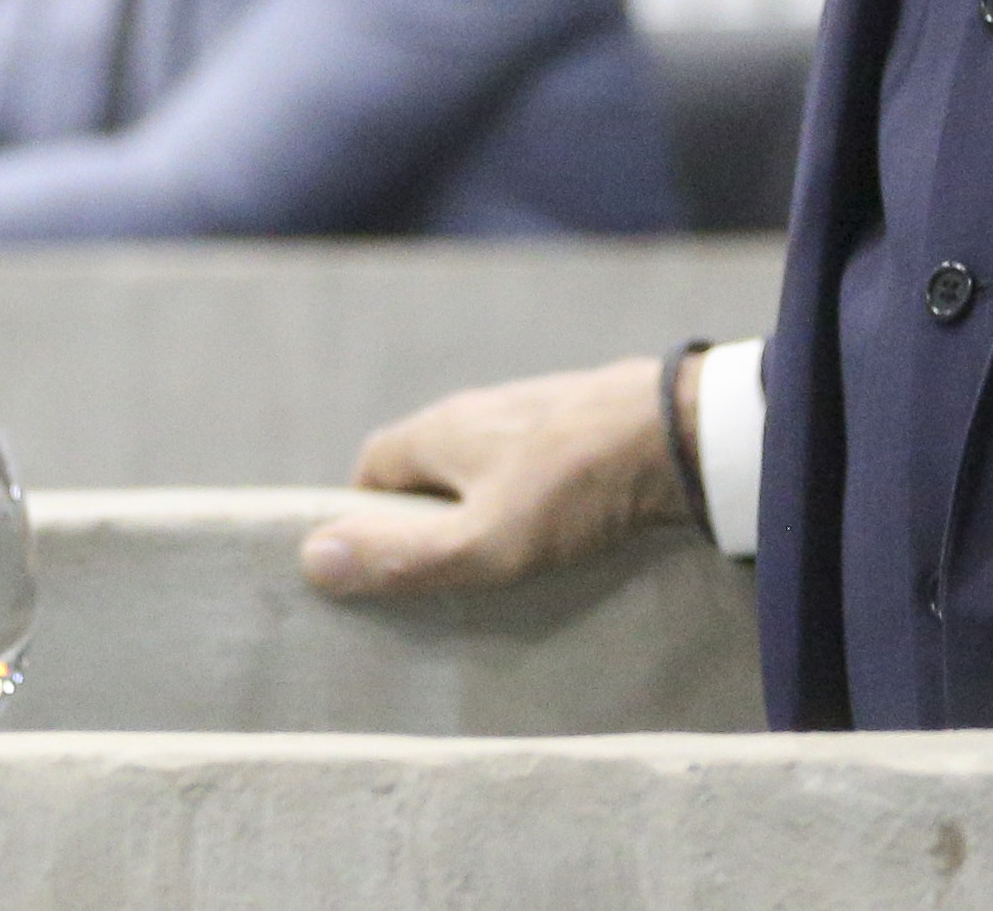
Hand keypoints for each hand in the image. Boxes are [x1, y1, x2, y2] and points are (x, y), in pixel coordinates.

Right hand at [296, 357, 693, 599]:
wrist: (681, 431)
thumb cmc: (576, 487)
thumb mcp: (483, 542)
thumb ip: (402, 557)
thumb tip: (311, 559)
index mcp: (439, 429)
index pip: (372, 468)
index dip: (364, 519)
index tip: (379, 571)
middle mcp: (477, 410)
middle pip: (427, 470)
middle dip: (425, 522)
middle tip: (443, 582)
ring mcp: (532, 412)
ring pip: (484, 468)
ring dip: (482, 512)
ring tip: (504, 570)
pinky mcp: (579, 423)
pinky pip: (533, 466)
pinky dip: (531, 501)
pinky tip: (560, 538)